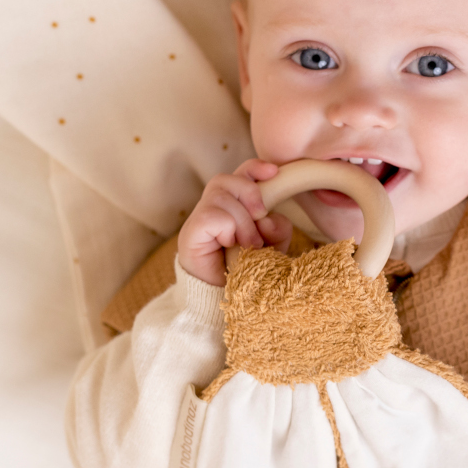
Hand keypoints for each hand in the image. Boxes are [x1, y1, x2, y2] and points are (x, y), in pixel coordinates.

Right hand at [177, 159, 293, 286]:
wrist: (225, 299)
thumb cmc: (248, 269)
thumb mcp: (273, 247)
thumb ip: (277, 228)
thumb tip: (267, 216)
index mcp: (234, 204)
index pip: (240, 174)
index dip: (254, 168)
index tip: (274, 172)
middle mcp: (214, 207)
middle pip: (227, 179)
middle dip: (250, 193)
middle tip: (260, 217)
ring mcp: (199, 219)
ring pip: (222, 197)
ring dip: (242, 221)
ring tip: (248, 245)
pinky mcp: (190, 233)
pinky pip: (212, 216)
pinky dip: (228, 229)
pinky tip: (229, 245)